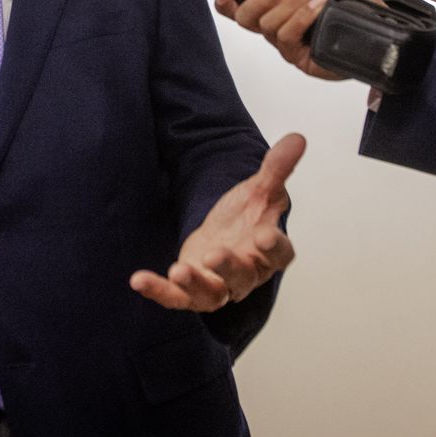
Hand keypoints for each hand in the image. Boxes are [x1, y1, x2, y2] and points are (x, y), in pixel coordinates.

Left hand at [130, 133, 303, 311]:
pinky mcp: (192, 291)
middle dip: (228, 267)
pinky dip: (158, 292)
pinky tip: (138, 280)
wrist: (226, 235)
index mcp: (270, 251)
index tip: (266, 236)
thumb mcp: (260, 188)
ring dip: (194, 285)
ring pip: (211, 294)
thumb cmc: (247, 217)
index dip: (274, 247)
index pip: (280, 254)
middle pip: (242, 277)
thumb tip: (297, 138)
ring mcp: (219, 286)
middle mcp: (248, 273)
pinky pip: (176, 298)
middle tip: (215, 254)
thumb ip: (277, 168)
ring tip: (178, 271)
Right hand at [214, 0, 381, 79]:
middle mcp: (283, 25)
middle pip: (249, 20)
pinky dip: (300, 20)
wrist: (383, 3)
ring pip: (268, 29)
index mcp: (281, 3)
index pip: (243, 8)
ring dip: (287, 8)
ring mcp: (293, 43)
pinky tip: (313, 9)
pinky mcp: (307, 58)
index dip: (227, 2)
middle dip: (260, 1)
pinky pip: (290, 40)